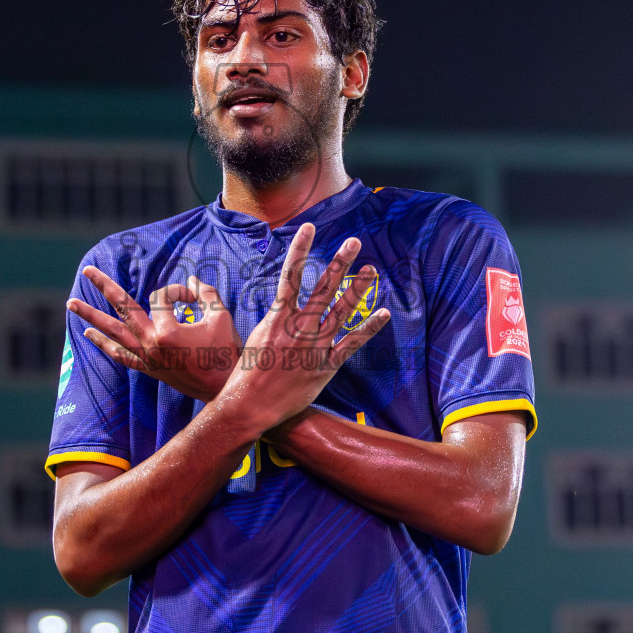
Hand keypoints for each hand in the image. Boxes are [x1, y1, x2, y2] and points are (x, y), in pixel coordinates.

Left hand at [67, 267, 241, 401]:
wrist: (224, 388)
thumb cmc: (225, 352)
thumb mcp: (220, 317)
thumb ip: (206, 294)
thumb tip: (193, 281)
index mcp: (167, 332)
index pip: (162, 297)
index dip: (178, 291)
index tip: (194, 297)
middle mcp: (151, 345)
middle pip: (121, 308)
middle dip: (104, 287)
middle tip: (87, 270)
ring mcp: (146, 359)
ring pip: (112, 332)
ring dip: (91, 316)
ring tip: (71, 304)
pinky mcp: (148, 369)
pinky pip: (119, 355)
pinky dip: (104, 344)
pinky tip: (89, 335)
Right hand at [217, 223, 390, 430]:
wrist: (251, 405)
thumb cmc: (249, 372)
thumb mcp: (256, 337)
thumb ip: (274, 319)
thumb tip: (281, 306)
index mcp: (278, 317)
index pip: (290, 275)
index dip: (300, 248)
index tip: (310, 227)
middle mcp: (299, 327)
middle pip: (323, 288)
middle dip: (339, 263)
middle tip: (353, 243)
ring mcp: (314, 346)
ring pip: (341, 311)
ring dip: (358, 289)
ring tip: (372, 270)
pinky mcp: (326, 366)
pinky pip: (352, 343)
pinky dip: (368, 328)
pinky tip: (383, 314)